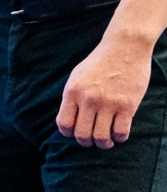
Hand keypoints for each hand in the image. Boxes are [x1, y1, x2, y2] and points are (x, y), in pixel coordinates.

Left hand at [57, 31, 156, 149]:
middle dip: (86, 142)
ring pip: (101, 137)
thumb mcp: (77, 76)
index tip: (76, 133)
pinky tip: (119, 133)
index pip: (64, 124)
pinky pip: (121, 132)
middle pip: (82, 135)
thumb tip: (69, 119)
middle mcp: (88, 100)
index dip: (69, 134)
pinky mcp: (127, 105)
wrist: (125, 48)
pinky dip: (120, 137)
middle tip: (92, 141)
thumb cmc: (100, 62)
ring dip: (104, 143)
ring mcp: (108, 103)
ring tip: (107, 141)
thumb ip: (72, 97)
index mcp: (72, 93)